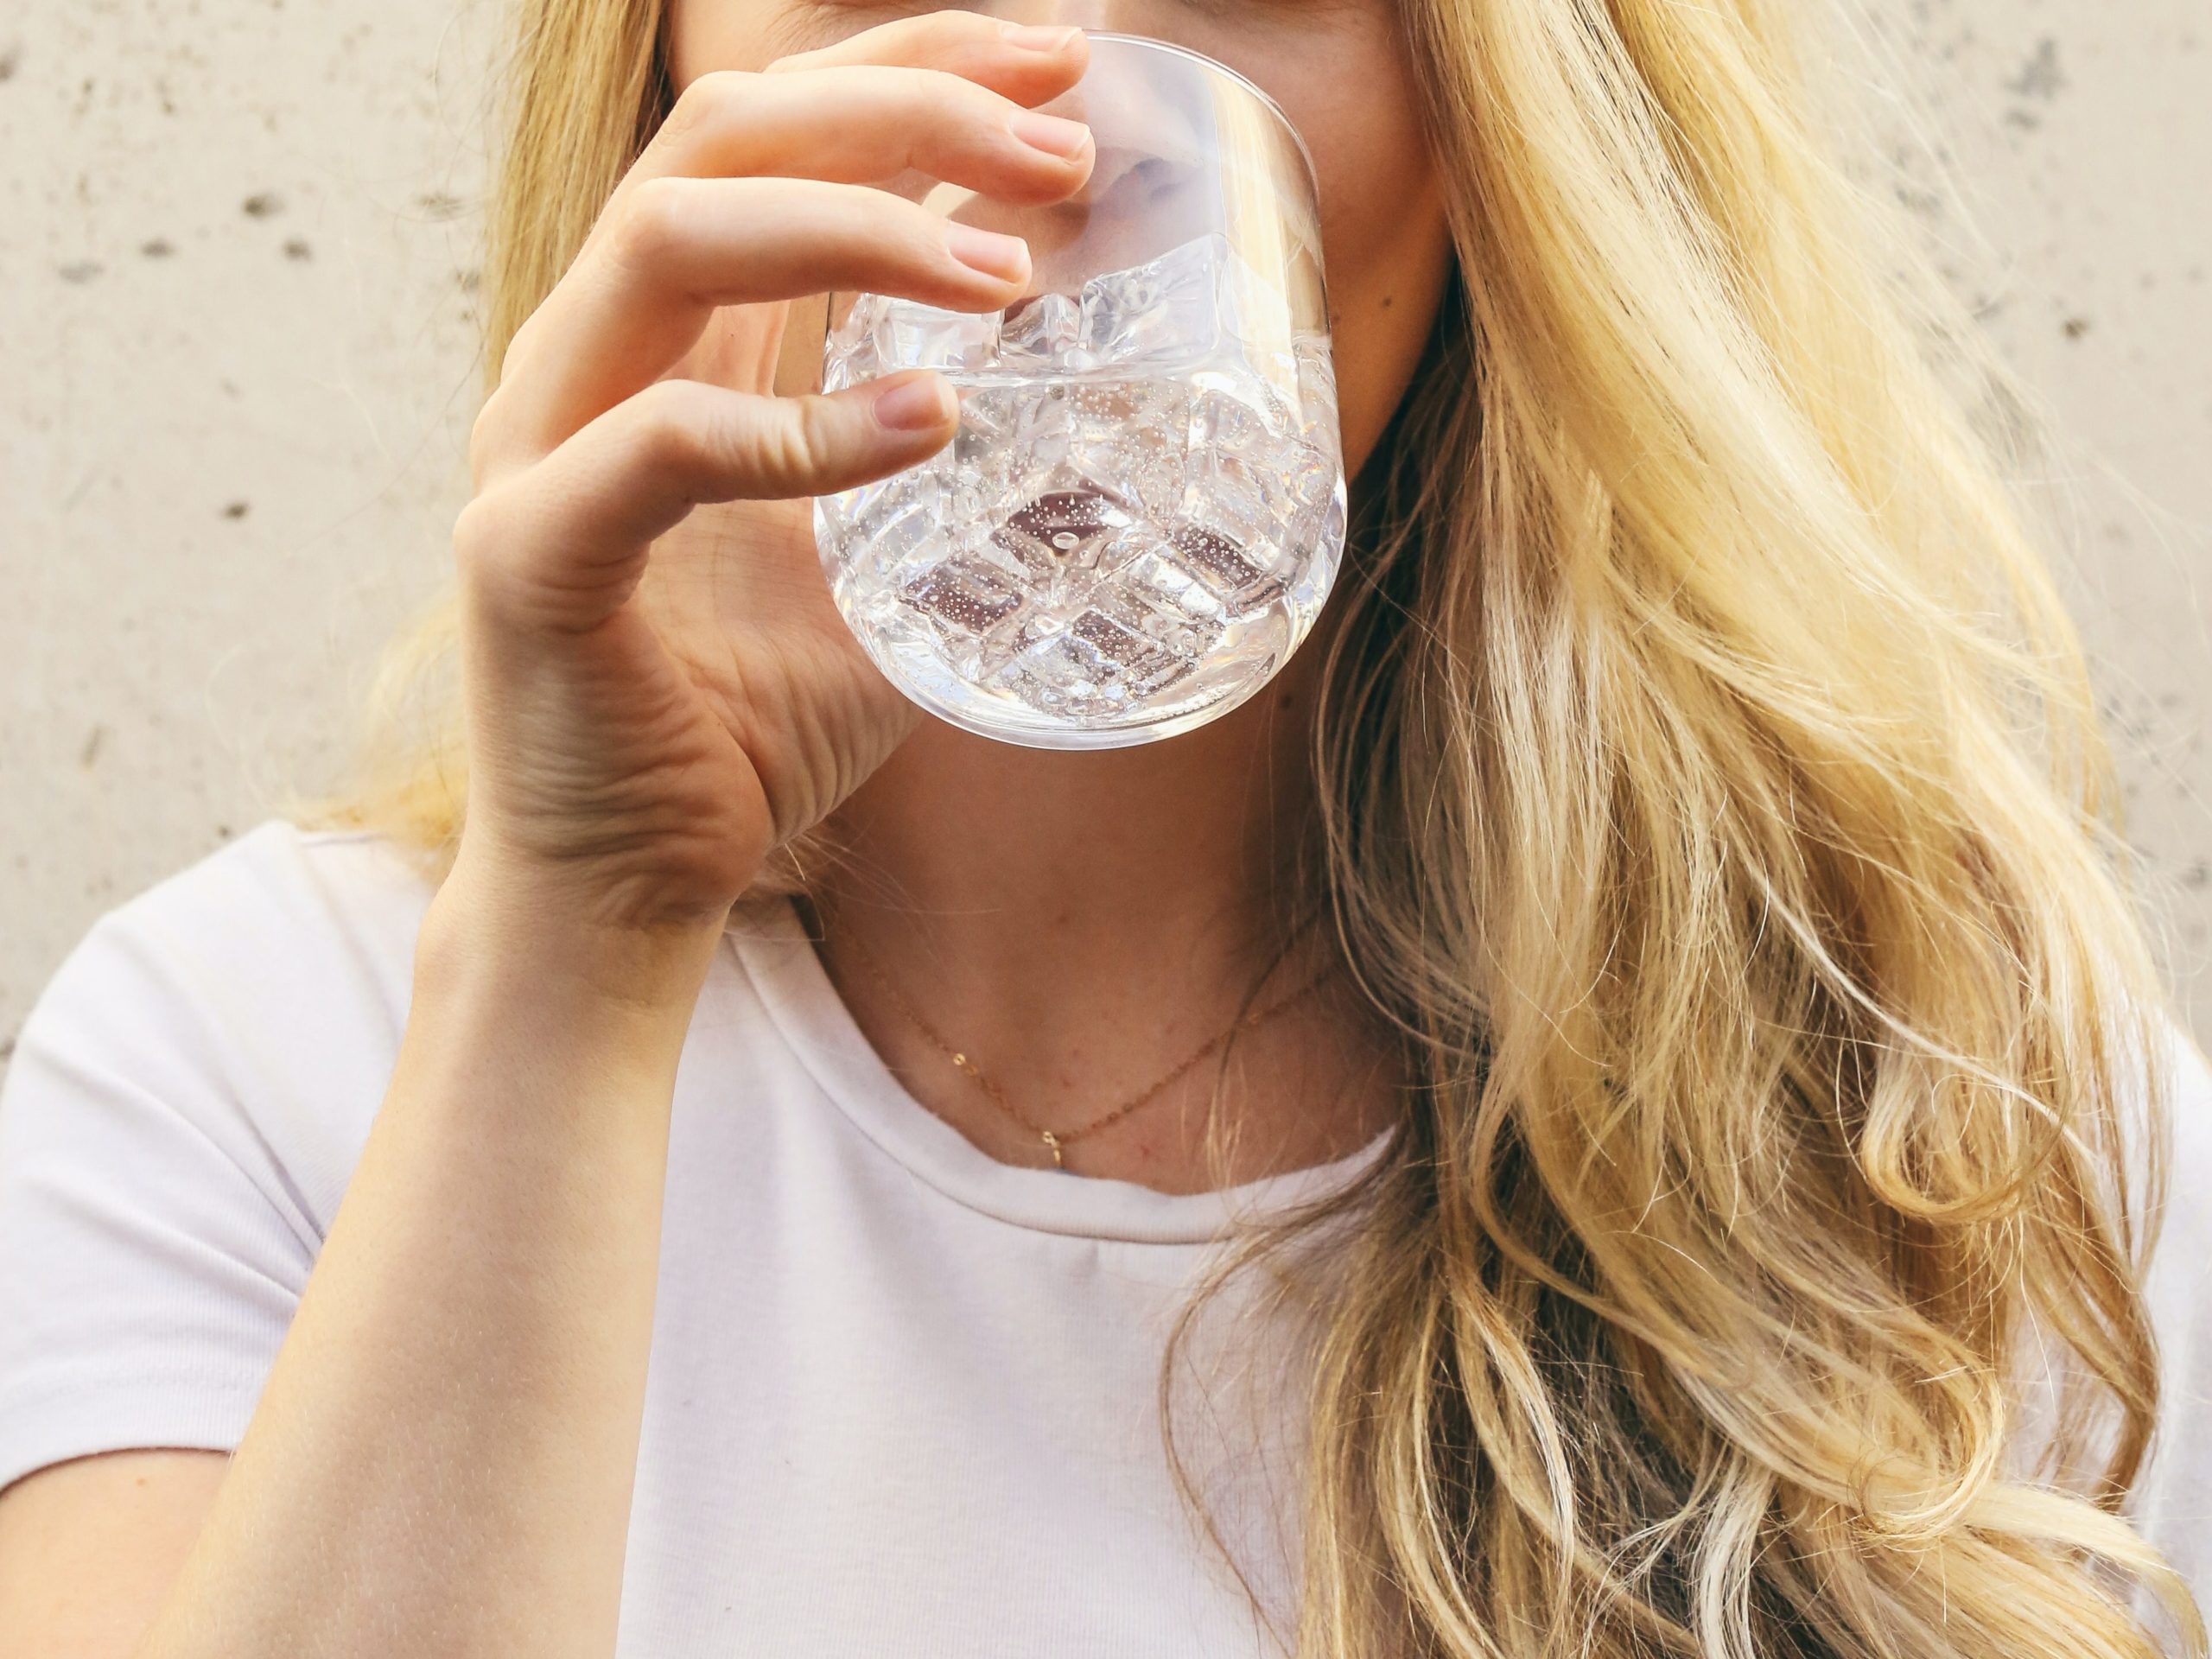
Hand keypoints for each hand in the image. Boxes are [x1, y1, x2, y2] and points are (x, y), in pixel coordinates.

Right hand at [448, 12, 1092, 931]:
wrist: (631, 887)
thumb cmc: (747, 728)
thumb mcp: (875, 571)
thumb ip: (939, 476)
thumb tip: (1093, 419)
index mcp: (664, 344)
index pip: (772, 140)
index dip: (911, 69)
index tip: (1061, 62)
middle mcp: (590, 359)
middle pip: (721, 140)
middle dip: (901, 105)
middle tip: (1059, 141)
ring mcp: (541, 443)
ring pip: (672, 241)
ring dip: (857, 228)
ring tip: (1008, 274)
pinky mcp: (531, 554)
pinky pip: (664, 446)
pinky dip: (804, 428)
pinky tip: (931, 422)